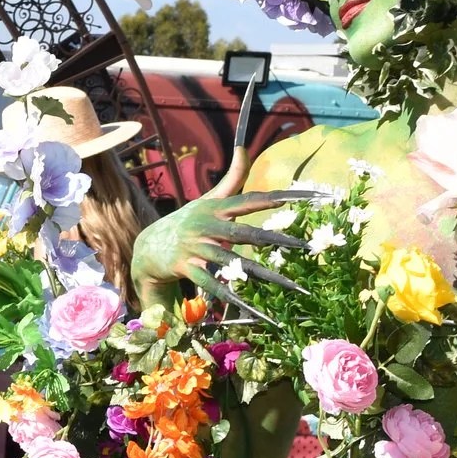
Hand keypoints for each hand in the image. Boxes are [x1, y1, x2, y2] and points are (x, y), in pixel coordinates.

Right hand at [130, 154, 319, 306]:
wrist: (147, 247)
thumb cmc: (186, 221)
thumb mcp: (208, 198)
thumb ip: (231, 177)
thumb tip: (243, 146)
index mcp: (215, 207)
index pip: (253, 199)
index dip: (281, 197)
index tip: (310, 197)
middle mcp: (206, 224)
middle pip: (247, 233)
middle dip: (279, 240)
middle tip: (309, 246)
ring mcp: (195, 246)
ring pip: (234, 263)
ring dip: (265, 276)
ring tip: (292, 285)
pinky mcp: (185, 267)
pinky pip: (213, 285)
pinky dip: (235, 299)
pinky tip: (256, 311)